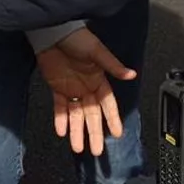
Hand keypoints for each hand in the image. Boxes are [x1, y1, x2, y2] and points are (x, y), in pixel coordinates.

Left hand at [36, 27, 137, 155]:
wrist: (51, 32)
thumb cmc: (76, 38)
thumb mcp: (96, 51)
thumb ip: (112, 65)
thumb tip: (131, 74)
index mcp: (99, 79)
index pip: (108, 104)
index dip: (113, 118)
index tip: (117, 133)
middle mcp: (87, 87)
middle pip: (92, 115)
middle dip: (94, 133)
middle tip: (96, 151)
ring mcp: (72, 89)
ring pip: (76, 115)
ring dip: (76, 131)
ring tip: (78, 148)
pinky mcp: (57, 88)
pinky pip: (60, 107)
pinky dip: (60, 119)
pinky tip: (62, 131)